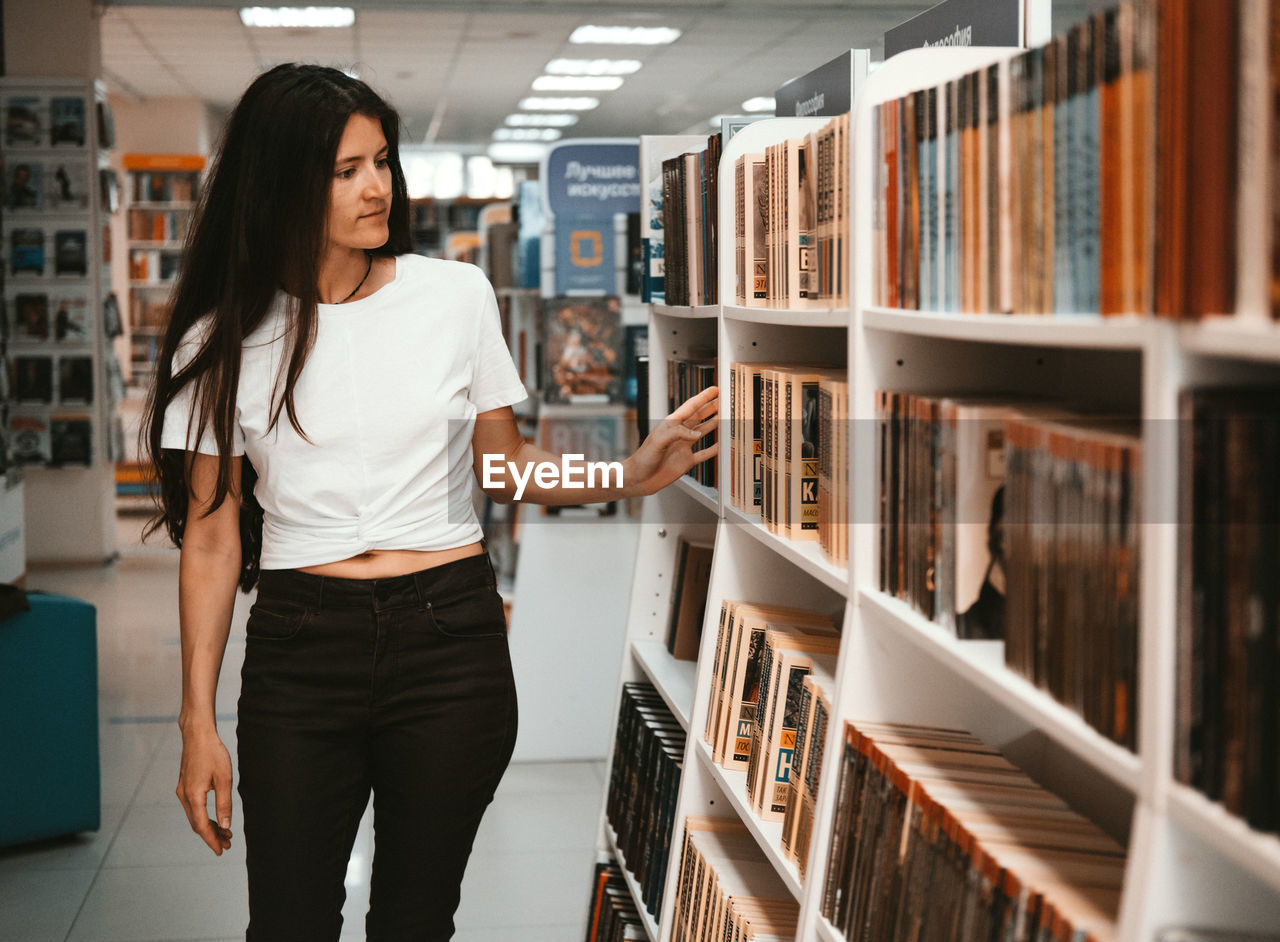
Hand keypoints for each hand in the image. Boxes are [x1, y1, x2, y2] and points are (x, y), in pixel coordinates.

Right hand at [177, 727, 233, 855]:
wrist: (197, 735)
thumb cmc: (213, 753)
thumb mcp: (224, 779)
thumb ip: (224, 804)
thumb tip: (225, 825)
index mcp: (193, 796)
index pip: (202, 826)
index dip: (212, 840)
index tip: (221, 851)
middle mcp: (184, 796)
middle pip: (197, 824)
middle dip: (212, 836)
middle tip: (228, 844)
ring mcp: (182, 791)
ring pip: (195, 817)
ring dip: (209, 827)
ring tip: (225, 833)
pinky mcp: (185, 786)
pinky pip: (193, 808)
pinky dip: (204, 816)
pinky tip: (216, 818)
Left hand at [626, 385, 719, 496]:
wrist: (638, 480)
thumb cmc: (643, 459)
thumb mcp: (657, 441)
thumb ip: (677, 434)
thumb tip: (697, 434)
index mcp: (671, 425)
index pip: (690, 407)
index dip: (703, 398)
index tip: (714, 390)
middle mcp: (679, 434)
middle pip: (698, 417)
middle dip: (711, 407)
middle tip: (724, 400)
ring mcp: (683, 447)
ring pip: (702, 432)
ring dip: (713, 424)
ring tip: (724, 417)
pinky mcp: (686, 461)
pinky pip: (703, 454)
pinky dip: (713, 450)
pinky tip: (721, 446)